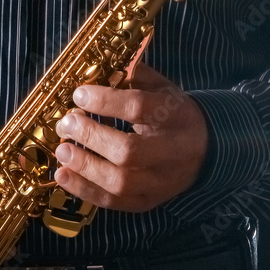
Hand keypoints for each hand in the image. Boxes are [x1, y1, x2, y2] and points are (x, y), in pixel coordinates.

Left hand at [54, 63, 208, 211]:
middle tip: (67, 124)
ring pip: (120, 182)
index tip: (79, 94)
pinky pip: (113, 202)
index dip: (105, 101)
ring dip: (84, 166)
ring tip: (62, 149)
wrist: (207, 152)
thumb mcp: (164, 89)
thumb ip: (136, 77)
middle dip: (90, 137)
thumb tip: (102, 67)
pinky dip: (83, 190)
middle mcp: (172, 153)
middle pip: (128, 151)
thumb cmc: (174, 116)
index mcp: (177, 117)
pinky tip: (62, 175)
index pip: (139, 108)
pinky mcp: (148, 202)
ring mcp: (160, 182)